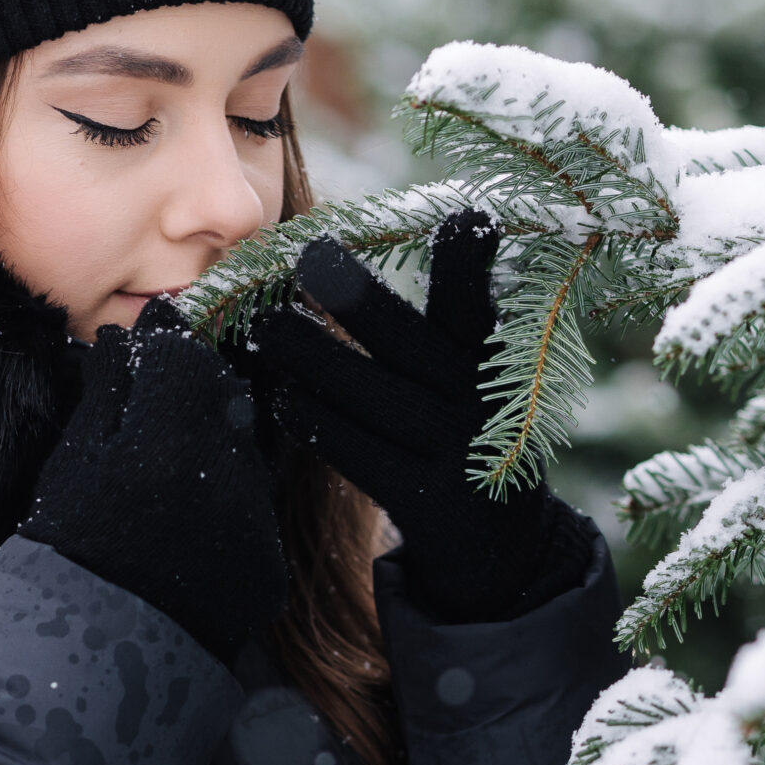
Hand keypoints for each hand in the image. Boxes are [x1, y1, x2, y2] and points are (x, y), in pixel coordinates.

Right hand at [17, 297, 285, 662]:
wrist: (96, 649)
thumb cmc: (71, 548)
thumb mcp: (74, 462)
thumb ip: (107, 393)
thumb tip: (121, 338)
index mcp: (171, 438)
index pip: (188, 359)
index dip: (166, 350)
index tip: (150, 354)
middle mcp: (229, 472)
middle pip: (227, 402)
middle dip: (196, 401)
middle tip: (158, 425)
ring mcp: (257, 521)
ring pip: (249, 457)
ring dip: (220, 454)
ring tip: (173, 485)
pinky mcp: (271, 565)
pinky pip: (257, 513)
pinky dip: (231, 509)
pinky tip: (193, 528)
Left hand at [249, 212, 593, 623]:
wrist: (499, 547)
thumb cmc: (465, 431)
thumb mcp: (472, 378)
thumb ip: (432, 330)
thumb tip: (338, 262)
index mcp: (493, 361)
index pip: (480, 307)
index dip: (472, 266)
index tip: (464, 217)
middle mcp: (478, 402)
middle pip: (414, 345)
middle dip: (361, 300)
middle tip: (310, 253)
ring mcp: (453, 456)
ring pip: (373, 398)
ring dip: (313, 358)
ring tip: (265, 326)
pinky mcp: (422, 501)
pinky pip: (356, 453)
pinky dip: (315, 421)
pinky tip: (280, 396)